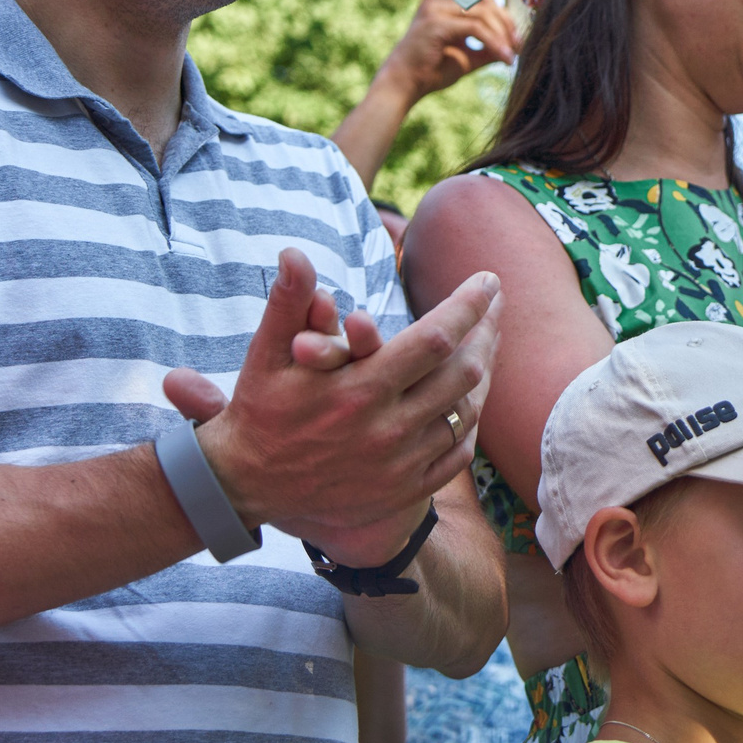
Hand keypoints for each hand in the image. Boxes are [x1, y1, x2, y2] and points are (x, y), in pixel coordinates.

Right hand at [165, 250, 499, 565]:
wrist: (248, 488)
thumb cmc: (259, 412)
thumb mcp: (265, 356)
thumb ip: (288, 303)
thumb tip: (295, 252)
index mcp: (359, 389)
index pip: (435, 338)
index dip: (468, 305)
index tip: (488, 280)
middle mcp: (387, 429)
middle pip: (464, 374)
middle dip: (486, 332)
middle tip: (494, 306)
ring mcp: (401, 464)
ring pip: (466, 413)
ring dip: (483, 373)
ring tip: (487, 343)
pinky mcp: (404, 490)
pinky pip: (457, 452)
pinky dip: (468, 421)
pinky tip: (469, 398)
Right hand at [377, 0, 519, 106]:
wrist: (403, 84)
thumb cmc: (431, 70)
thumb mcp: (467, 56)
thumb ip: (487, 46)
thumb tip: (512, 46)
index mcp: (444, 3)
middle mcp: (439, 0)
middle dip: (506, 20)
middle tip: (519, 43)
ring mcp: (435, 9)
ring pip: (483, 13)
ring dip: (501, 36)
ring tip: (511, 56)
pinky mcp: (436, 23)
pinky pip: (476, 29)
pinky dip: (493, 43)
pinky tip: (503, 58)